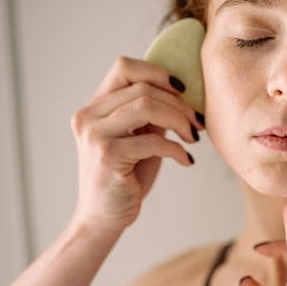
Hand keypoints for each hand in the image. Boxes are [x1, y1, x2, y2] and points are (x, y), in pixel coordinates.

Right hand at [69, 56, 202, 230]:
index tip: (184, 91)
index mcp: (94, 107)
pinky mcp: (107, 156)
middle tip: (198, 123)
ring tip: (192, 137)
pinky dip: (177, 149)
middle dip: (179, 104)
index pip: (124, 67)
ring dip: (179, 120)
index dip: (157, 72)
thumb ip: (151, 114)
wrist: (104, 218)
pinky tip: (186, 160)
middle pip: (142, 88)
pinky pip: (152, 140)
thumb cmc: (126, 177)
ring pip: (146, 107)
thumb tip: (183, 92)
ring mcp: (95, 135)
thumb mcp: (139, 138)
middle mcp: (88, 117)